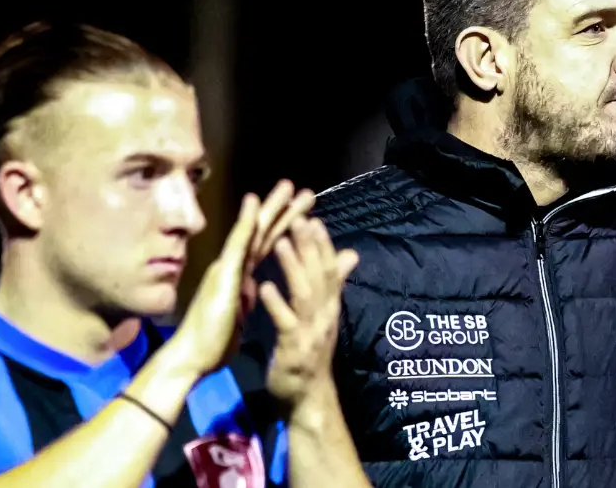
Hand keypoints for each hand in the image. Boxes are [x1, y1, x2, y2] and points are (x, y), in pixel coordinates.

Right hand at [170, 181, 314, 376]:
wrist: (192, 359)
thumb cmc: (213, 341)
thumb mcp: (240, 315)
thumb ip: (247, 298)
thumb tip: (253, 289)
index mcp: (241, 276)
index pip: (268, 246)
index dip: (286, 228)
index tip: (306, 212)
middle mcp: (234, 267)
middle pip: (263, 233)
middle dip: (283, 211)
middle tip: (304, 189)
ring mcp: (227, 268)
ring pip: (253, 231)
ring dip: (270, 207)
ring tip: (288, 186)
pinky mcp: (223, 276)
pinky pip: (237, 245)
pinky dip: (245, 222)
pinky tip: (253, 203)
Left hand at [258, 216, 358, 406]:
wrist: (308, 397)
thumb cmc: (311, 353)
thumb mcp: (324, 316)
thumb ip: (334, 284)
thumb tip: (350, 254)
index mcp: (329, 307)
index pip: (329, 270)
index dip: (322, 245)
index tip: (314, 219)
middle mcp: (324, 315)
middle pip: (319, 276)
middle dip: (309, 247)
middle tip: (299, 220)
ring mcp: (310, 332)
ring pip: (304, 294)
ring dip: (293, 267)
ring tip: (280, 243)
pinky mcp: (294, 348)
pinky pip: (286, 322)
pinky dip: (277, 303)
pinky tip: (265, 286)